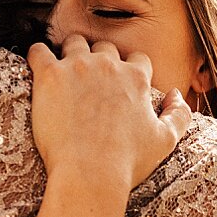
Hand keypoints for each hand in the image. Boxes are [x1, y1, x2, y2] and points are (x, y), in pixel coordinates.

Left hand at [27, 36, 193, 191]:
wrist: (91, 173)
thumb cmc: (127, 162)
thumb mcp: (166, 141)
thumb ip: (179, 114)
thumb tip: (176, 95)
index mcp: (136, 78)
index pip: (137, 59)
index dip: (129, 70)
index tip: (119, 85)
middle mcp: (109, 65)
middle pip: (104, 48)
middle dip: (98, 61)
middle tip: (89, 82)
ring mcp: (78, 66)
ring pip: (73, 43)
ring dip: (70, 54)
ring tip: (63, 73)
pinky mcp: (50, 75)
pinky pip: (38, 51)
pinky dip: (37, 56)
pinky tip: (38, 68)